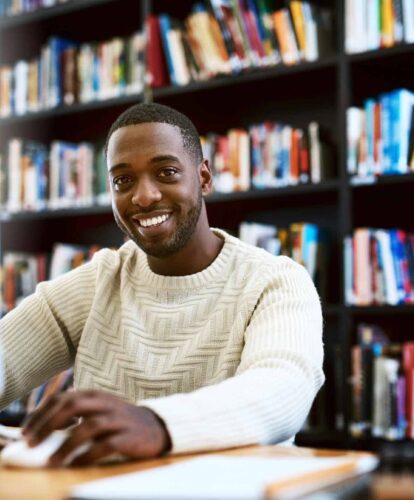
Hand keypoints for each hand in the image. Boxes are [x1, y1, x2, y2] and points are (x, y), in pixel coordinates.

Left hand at [22, 390, 170, 466]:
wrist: (156, 426)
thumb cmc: (120, 420)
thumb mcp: (99, 408)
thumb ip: (77, 411)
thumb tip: (43, 426)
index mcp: (96, 395)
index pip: (63, 397)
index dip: (42, 412)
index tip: (26, 430)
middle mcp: (106, 403)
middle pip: (73, 406)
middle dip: (48, 424)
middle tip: (31, 443)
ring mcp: (118, 420)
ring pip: (88, 427)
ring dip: (66, 445)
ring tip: (51, 462)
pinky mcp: (129, 437)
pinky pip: (106, 446)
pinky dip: (88, 455)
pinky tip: (76, 464)